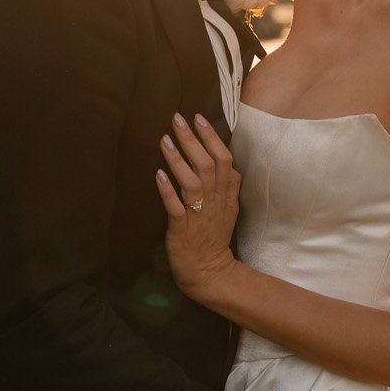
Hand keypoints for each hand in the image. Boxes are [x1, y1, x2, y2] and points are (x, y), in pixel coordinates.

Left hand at [156, 112, 239, 298]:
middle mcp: (214, 202)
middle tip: (177, 119)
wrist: (209, 272)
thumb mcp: (229, 210)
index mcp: (225, 195)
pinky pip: (175, 207)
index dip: (211, 138)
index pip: (223, 160)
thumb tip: (230, 164)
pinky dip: (167, 190)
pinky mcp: (182, 229)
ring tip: (164, 140)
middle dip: (192, 140)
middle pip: (207, 165)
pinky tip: (158, 174)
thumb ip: (230, 186)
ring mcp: (198, 215)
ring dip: (178, 160)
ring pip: (192, 182)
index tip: (198, 118)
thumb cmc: (214, 237)